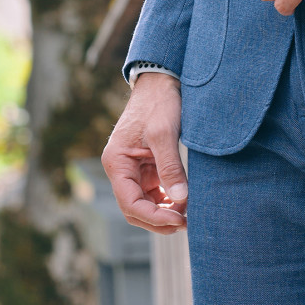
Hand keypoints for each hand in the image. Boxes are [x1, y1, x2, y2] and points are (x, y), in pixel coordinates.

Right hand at [102, 71, 187, 232]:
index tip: (178, 219)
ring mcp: (133, 170)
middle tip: (186, 223)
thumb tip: (180, 199)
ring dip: (164, 213)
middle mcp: (121, 170)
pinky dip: (168, 201)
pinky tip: (184, 202)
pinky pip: (154, 193)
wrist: (161, 82)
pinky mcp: (147, 167)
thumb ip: (170, 167)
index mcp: (116, 162)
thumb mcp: (164, 134)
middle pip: (135, 209)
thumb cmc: (158, 103)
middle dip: (159, 220)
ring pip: (146, 204)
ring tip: (188, 214)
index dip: (153, 217)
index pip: (130, 203)